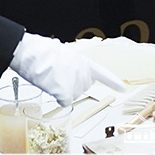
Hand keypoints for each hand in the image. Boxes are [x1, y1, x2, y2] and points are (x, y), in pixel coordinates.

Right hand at [10, 33, 124, 105]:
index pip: (102, 73)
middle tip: (57, 76)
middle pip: (83, 87)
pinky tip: (51, 87)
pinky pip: (64, 101)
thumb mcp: (62, 54)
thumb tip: (65, 69)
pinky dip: (57, 97)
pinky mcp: (67, 93)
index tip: (123, 89)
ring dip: (63, 91)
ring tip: (51, 78)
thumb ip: (70, 64)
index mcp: (83, 61)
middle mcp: (84, 72)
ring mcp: (76, 83)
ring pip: (72, 96)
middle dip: (72, 85)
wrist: (31, 53)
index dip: (113, 82)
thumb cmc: (41, 52)